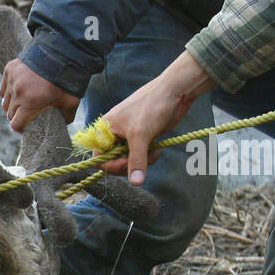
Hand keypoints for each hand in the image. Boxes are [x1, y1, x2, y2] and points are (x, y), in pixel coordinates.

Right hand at [0, 59, 79, 131]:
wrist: (63, 52)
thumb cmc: (68, 79)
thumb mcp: (71, 102)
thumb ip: (65, 118)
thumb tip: (60, 126)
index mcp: (31, 103)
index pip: (15, 124)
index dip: (20, 128)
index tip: (25, 127)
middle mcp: (18, 92)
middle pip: (9, 113)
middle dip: (17, 117)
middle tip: (25, 115)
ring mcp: (12, 80)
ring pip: (5, 101)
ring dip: (12, 105)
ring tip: (22, 103)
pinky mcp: (9, 69)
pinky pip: (4, 88)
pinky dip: (9, 92)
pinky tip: (18, 91)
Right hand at [95, 50, 215, 184]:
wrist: (174, 92)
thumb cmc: (151, 107)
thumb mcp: (140, 135)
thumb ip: (136, 160)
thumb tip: (136, 182)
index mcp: (104, 129)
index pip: (99, 158)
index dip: (111, 165)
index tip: (127, 164)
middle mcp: (114, 134)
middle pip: (114, 162)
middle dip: (130, 164)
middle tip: (143, 161)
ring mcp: (129, 136)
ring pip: (130, 161)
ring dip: (143, 161)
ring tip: (154, 152)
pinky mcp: (142, 138)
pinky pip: (141, 155)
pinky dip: (150, 156)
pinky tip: (158, 148)